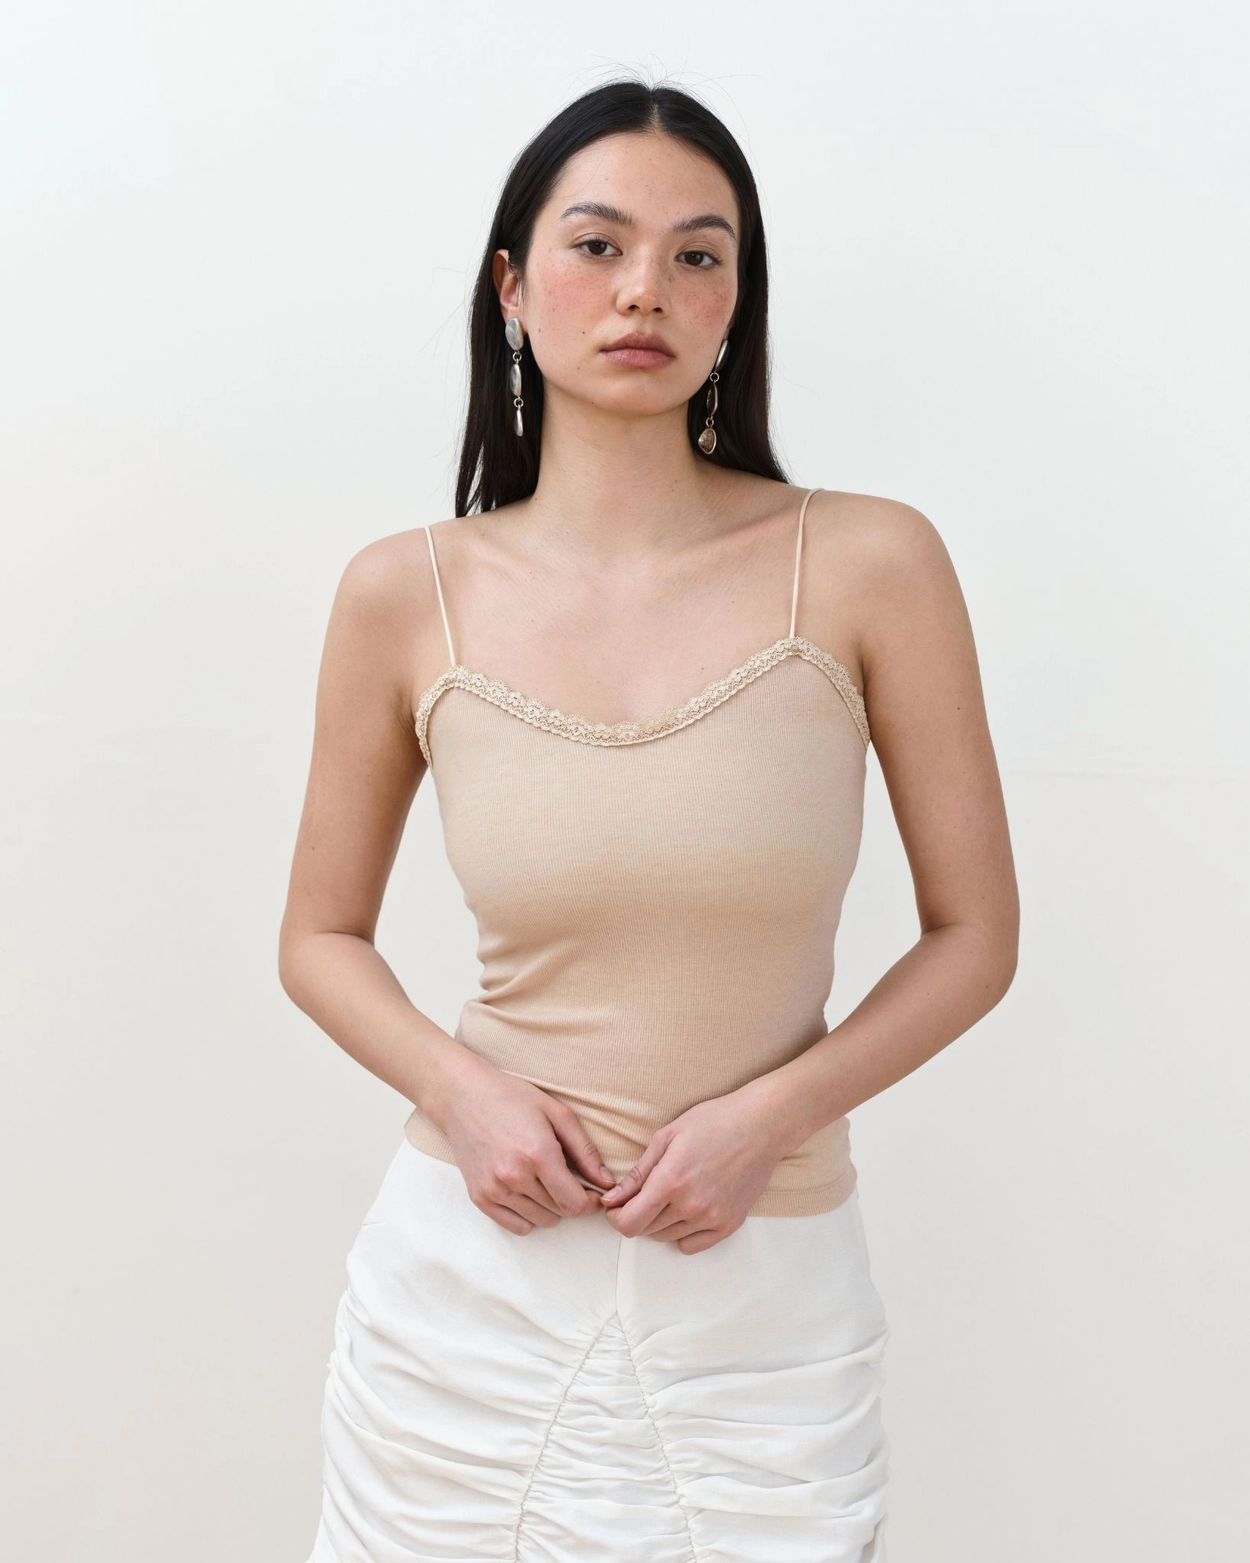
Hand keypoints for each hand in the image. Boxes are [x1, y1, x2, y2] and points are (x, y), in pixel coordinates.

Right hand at [430, 1057, 617, 1235]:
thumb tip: (607, 1183)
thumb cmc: (512, 1098)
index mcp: (537, 1154)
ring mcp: (494, 1190)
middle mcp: (514, 1177)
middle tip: (568, 1179)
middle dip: (571, 1200)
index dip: (590, 1202)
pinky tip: (528, 1192)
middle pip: (560, 1212)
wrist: (463, 1096)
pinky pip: (516, 1226)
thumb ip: (585, 1151)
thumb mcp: (556, 1114)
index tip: (593, 1192)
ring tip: (545, 1180)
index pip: (574, 1203)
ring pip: (540, 1220)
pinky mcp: (479, 1197)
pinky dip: (528, 1215)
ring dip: (550, 1207)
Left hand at [598, 1080, 788, 1253]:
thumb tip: (611, 1199)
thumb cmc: (713, 1122)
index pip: (630, 1223)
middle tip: (642, 1193)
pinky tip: (685, 1211)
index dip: (616, 1218)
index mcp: (671, 1181)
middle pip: (646, 1230)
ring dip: (658, 1222)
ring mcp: (712, 1218)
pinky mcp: (729, 1225)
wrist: (761, 1126)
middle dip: (636, 1214)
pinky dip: (682, 1233)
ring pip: (667, 1237)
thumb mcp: (666, 1136)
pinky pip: (692, 1245)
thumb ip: (637, 1173)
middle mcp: (691, 1205)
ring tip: (669, 1195)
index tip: (616, 1207)